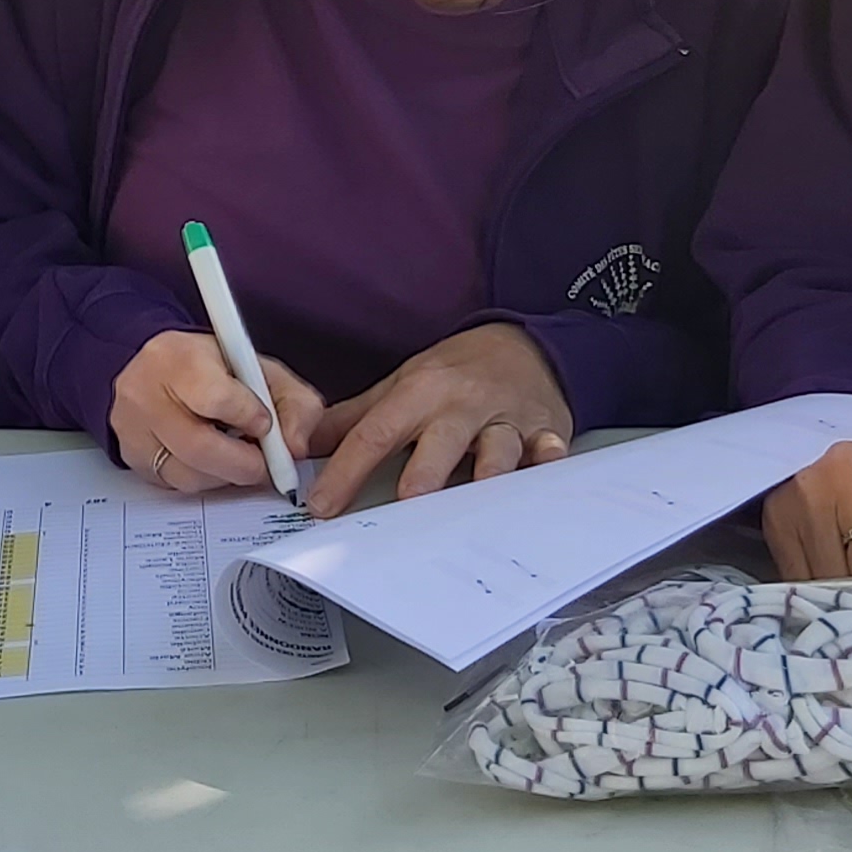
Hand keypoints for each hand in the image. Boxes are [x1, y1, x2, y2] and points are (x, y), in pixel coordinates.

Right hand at [110, 332, 325, 495]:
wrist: (157, 368)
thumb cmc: (211, 368)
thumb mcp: (260, 370)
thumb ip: (294, 403)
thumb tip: (296, 448)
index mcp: (179, 358)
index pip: (216, 399)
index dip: (250, 419)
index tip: (264, 424)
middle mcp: (145, 391)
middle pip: (199, 447)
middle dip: (244, 464)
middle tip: (264, 462)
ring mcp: (133, 427)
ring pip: (188, 475)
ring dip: (225, 475)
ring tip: (238, 455)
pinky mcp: (131, 456)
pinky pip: (174, 485)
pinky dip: (203, 479)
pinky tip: (212, 460)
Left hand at [304, 324, 570, 518]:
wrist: (524, 345)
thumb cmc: (457, 374)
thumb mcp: (401, 386)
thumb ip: (353, 421)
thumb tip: (303, 447)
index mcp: (419, 393)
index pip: (375, 434)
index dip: (346, 471)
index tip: (323, 506)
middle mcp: (461, 406)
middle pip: (438, 443)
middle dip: (423, 476)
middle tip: (405, 506)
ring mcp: (504, 419)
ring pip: (497, 449)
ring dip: (486, 474)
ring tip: (476, 498)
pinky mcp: (543, 431)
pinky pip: (548, 448)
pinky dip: (546, 458)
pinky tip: (544, 463)